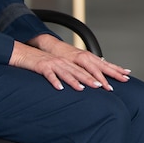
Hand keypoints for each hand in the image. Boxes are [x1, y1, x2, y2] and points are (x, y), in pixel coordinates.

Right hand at [10, 34, 130, 91]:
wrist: (25, 54)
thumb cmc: (44, 63)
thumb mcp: (62, 67)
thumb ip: (74, 73)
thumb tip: (88, 82)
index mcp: (72, 61)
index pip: (93, 66)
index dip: (107, 72)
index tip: (118, 77)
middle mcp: (66, 61)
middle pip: (83, 70)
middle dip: (95, 78)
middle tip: (106, 87)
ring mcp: (55, 63)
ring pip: (68, 72)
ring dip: (77, 80)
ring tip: (85, 88)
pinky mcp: (43, 67)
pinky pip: (50, 75)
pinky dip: (55, 81)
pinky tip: (60, 89)